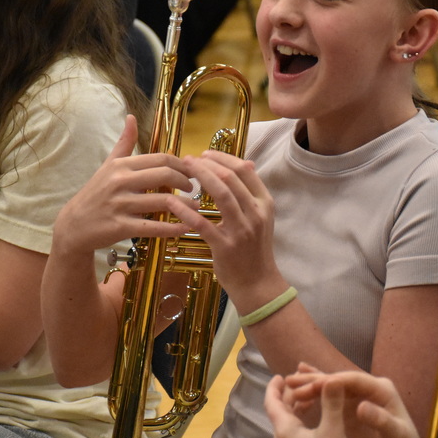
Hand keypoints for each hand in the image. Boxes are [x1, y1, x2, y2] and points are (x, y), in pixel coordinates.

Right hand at [52, 115, 195, 256]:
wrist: (74, 225)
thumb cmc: (95, 194)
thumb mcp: (108, 165)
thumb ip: (124, 143)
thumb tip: (131, 117)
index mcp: (121, 165)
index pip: (161, 159)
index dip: (182, 165)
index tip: (191, 172)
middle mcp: (120, 182)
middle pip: (165, 175)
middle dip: (186, 181)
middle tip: (194, 188)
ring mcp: (120, 205)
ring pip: (163, 202)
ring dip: (186, 205)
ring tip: (196, 206)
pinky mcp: (121, 227)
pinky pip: (153, 227)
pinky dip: (173, 228)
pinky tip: (185, 227)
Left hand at [164, 150, 281, 301]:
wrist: (258, 284)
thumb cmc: (254, 249)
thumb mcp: (261, 218)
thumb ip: (252, 192)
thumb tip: (247, 163)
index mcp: (264, 203)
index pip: (245, 171)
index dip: (224, 158)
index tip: (206, 154)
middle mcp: (256, 214)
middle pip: (232, 179)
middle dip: (208, 164)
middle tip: (189, 159)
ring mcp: (242, 230)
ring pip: (222, 195)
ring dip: (201, 178)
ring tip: (183, 171)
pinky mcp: (225, 246)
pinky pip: (202, 223)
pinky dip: (186, 210)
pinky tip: (172, 202)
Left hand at [264, 371, 354, 437]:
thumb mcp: (333, 430)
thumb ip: (331, 402)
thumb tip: (331, 378)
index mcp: (285, 431)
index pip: (272, 403)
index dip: (274, 387)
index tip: (280, 376)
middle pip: (280, 414)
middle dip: (288, 397)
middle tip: (300, 384)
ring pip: (287, 428)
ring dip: (295, 412)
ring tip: (309, 402)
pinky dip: (299, 427)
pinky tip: (314, 429)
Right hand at [283, 364, 425, 437]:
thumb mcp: (394, 434)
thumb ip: (379, 419)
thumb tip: (360, 406)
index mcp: (381, 389)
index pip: (353, 380)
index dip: (332, 381)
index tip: (312, 385)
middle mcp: (368, 388)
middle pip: (339, 380)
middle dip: (316, 380)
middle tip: (292, 382)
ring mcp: (358, 396)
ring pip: (332, 387)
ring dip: (311, 383)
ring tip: (290, 382)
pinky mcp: (350, 407)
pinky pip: (330, 397)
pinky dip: (315, 392)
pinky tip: (300, 388)